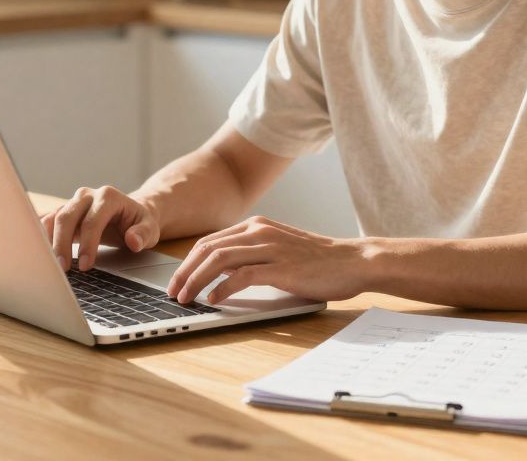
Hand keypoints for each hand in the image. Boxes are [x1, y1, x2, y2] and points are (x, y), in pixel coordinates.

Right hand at [39, 186, 160, 271]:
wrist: (130, 213)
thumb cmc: (139, 223)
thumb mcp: (150, 229)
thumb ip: (143, 234)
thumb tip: (133, 241)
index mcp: (109, 197)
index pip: (93, 220)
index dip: (88, 244)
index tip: (86, 265)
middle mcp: (88, 195)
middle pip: (67, 217)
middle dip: (62, 244)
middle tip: (63, 269)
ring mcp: (74, 202)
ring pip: (54, 219)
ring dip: (49, 242)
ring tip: (50, 265)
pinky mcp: (65, 212)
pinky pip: (49, 222)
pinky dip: (44, 238)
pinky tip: (43, 255)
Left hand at [166, 215, 368, 304]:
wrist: (354, 261)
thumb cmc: (318, 261)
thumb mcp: (278, 251)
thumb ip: (251, 256)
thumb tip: (221, 273)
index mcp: (257, 226)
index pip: (210, 242)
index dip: (188, 262)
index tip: (177, 281)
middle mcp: (259, 231)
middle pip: (208, 248)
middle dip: (184, 271)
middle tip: (173, 292)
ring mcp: (270, 247)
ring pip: (219, 259)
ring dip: (196, 280)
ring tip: (186, 298)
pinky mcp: (281, 267)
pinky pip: (242, 275)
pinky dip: (222, 288)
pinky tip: (213, 300)